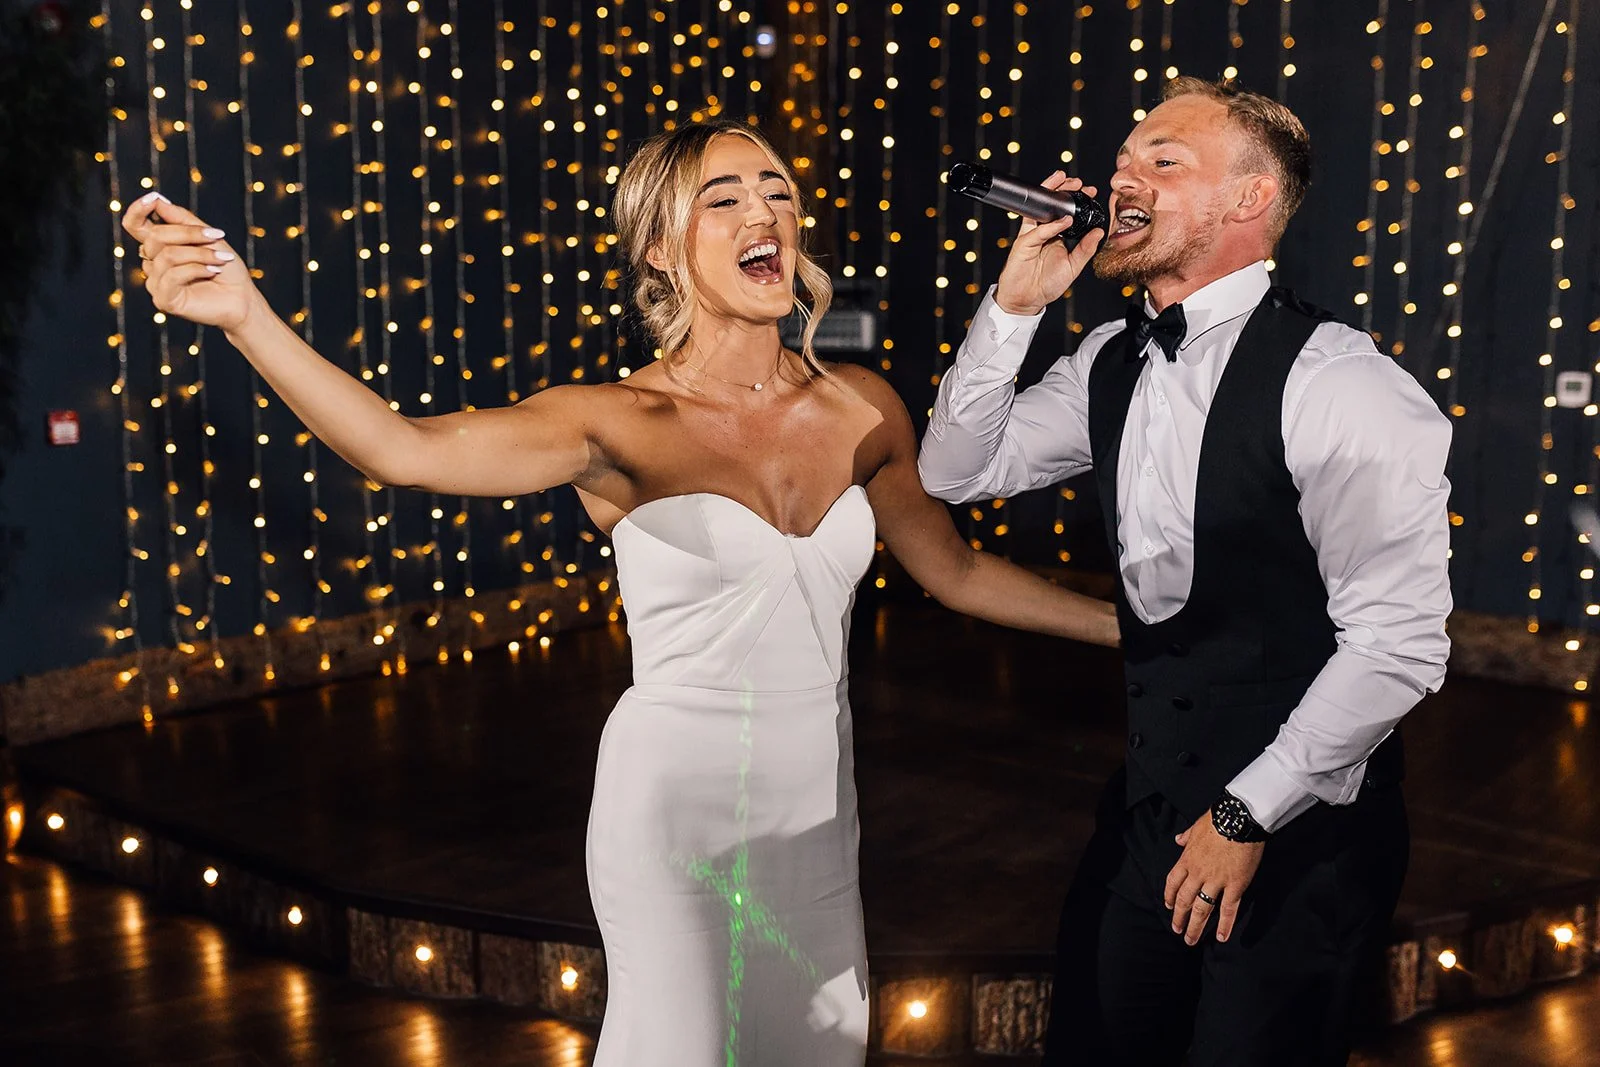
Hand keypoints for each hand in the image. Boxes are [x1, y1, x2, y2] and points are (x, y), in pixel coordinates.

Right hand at [122, 190, 258, 331]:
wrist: (243, 298)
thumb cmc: (227, 267)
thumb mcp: (207, 236)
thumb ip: (181, 219)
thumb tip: (157, 199)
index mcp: (159, 247)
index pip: (135, 226)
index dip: (138, 210)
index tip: (153, 198)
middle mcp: (153, 264)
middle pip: (154, 237)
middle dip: (188, 233)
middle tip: (216, 236)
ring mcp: (156, 284)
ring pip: (166, 256)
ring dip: (199, 254)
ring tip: (221, 258)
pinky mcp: (164, 300)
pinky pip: (172, 276)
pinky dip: (197, 269)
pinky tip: (213, 272)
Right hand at [994, 171, 1105, 316]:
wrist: (1026, 300)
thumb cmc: (1046, 285)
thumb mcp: (1073, 266)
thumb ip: (1085, 249)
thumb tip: (1099, 232)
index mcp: (1055, 235)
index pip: (1065, 211)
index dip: (1077, 200)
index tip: (1091, 192)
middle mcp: (1043, 231)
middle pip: (1050, 203)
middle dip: (1063, 188)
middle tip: (1079, 183)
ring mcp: (1032, 235)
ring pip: (1039, 207)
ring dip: (1050, 192)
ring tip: (1063, 181)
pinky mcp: (1023, 243)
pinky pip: (1037, 231)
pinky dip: (1051, 225)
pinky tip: (1065, 221)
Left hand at [1163, 811, 1264, 945]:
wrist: (1239, 819)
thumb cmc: (1218, 819)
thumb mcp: (1196, 826)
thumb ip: (1186, 836)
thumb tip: (1178, 839)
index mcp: (1187, 859)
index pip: (1173, 882)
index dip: (1169, 896)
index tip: (1168, 907)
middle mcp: (1198, 873)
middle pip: (1184, 900)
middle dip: (1180, 918)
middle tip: (1177, 931)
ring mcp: (1216, 881)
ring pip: (1202, 909)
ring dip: (1196, 926)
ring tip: (1191, 940)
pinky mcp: (1235, 885)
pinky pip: (1228, 909)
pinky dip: (1224, 924)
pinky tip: (1221, 937)